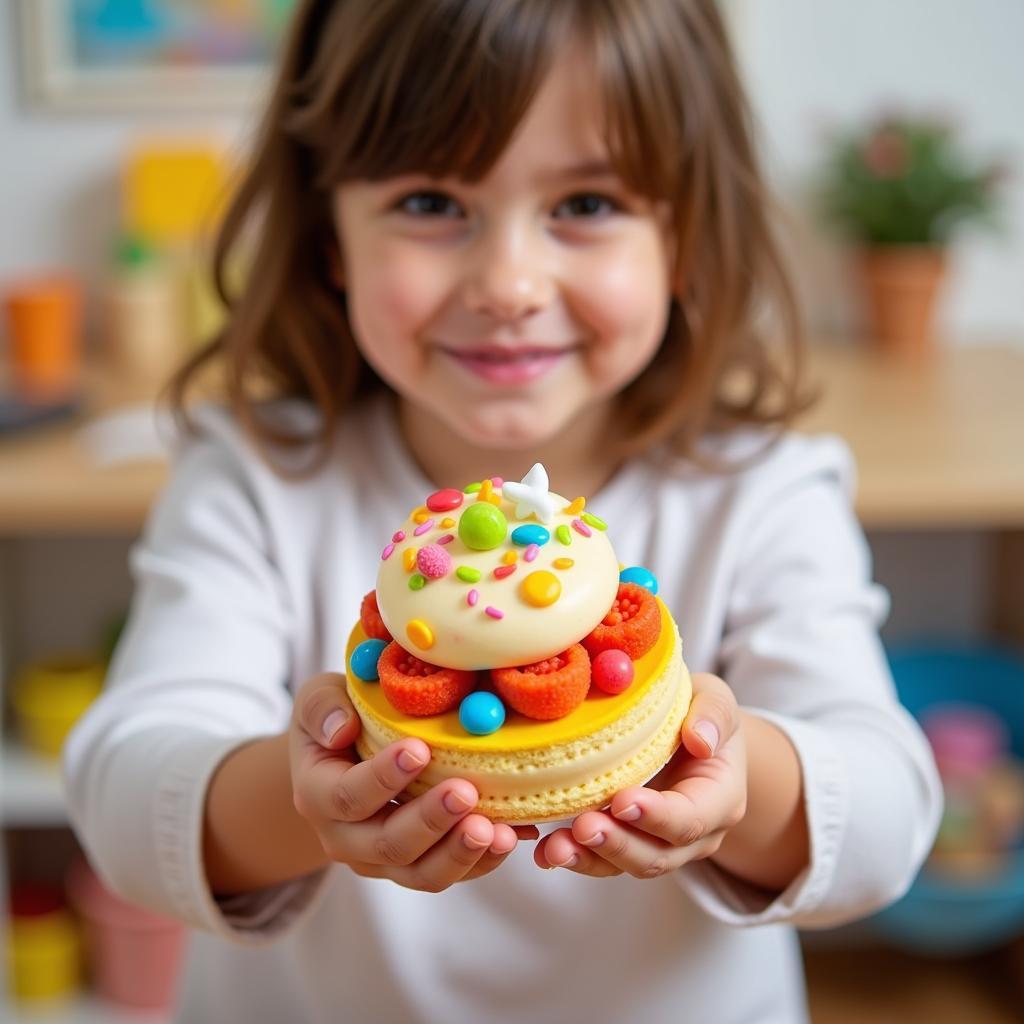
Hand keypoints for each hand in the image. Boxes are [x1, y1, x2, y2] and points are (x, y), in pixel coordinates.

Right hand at [289, 673, 536, 891]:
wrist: (340, 764)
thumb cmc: (338, 720)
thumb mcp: (317, 700)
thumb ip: (323, 707)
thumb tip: (341, 729)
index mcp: (317, 795)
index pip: (348, 796)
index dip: (383, 777)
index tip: (420, 749)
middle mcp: (346, 838)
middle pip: (388, 843)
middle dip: (431, 820)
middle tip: (465, 792)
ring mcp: (382, 859)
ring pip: (421, 872)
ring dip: (460, 852)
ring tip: (498, 831)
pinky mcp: (416, 866)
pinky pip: (450, 873)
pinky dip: (484, 860)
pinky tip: (513, 834)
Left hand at [535, 672, 745, 877]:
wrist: (693, 735)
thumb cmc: (700, 713)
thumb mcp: (715, 701)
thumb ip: (713, 715)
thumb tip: (701, 739)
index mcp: (720, 798)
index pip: (691, 818)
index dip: (657, 816)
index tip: (622, 801)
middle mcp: (695, 834)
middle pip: (657, 854)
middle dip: (617, 844)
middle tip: (583, 827)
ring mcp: (661, 844)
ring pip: (627, 864)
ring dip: (590, 858)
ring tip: (554, 848)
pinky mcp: (629, 842)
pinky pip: (603, 860)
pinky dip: (576, 858)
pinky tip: (545, 853)